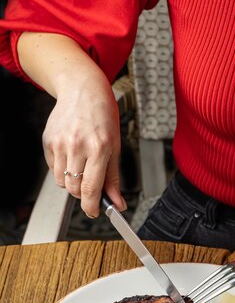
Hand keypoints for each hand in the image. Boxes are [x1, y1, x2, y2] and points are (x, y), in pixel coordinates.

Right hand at [43, 72, 124, 216]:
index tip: (94, 212)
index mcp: (98, 148)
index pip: (92, 188)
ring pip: (62, 182)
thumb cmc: (102, 116)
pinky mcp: (48, 141)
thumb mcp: (115, 147)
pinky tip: (72, 156)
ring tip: (82, 167)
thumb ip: (114, 178)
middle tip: (91, 187)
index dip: (92, 206)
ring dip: (72, 183)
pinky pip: (53, 169)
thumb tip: (118, 203)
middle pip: (75, 189)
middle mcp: (77, 145)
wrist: (82, 90)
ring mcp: (60, 143)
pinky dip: (63, 170)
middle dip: (83, 194)